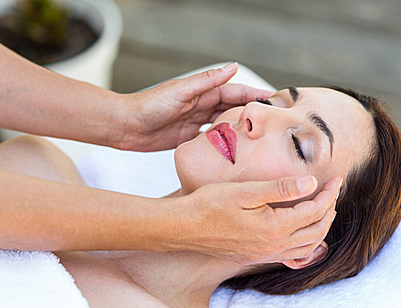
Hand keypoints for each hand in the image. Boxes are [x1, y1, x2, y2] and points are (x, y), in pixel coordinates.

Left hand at [116, 63, 273, 150]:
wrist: (126, 126)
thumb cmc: (149, 105)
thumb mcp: (180, 91)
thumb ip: (207, 81)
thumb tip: (233, 66)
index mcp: (201, 91)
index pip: (234, 92)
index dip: (254, 94)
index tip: (274, 99)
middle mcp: (202, 105)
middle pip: (233, 108)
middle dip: (252, 112)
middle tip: (274, 121)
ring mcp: (197, 122)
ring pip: (225, 124)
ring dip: (241, 127)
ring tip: (261, 136)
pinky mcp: (190, 138)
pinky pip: (213, 139)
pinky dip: (225, 141)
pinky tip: (237, 148)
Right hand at [168, 176, 341, 264]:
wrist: (184, 227)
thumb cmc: (210, 204)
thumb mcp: (245, 191)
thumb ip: (280, 188)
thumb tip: (311, 183)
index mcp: (274, 227)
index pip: (314, 210)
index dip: (329, 193)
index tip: (337, 178)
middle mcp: (273, 246)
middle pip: (317, 231)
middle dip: (330, 209)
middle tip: (333, 191)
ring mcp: (265, 254)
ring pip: (308, 246)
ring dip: (321, 227)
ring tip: (324, 208)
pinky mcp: (255, 256)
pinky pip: (292, 255)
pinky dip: (306, 243)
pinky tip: (302, 232)